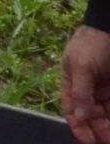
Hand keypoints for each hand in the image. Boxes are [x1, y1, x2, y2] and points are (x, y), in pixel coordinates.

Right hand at [63, 24, 109, 142]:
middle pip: (90, 115)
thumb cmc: (92, 43)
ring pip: (105, 114)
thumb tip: (80, 117)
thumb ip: (80, 93)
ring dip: (108, 126)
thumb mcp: (82, 66)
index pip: (71, 110)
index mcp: (71, 82)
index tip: (88, 141)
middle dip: (97, 130)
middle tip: (105, 142)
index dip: (78, 127)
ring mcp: (103, 89)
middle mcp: (87, 88)